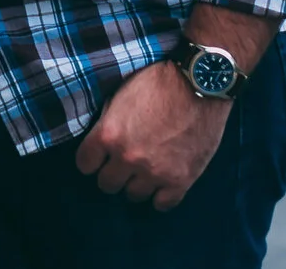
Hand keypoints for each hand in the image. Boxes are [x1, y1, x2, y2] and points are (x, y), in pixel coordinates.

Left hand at [73, 59, 229, 210]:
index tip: (100, 157)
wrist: (200, 83)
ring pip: (133, 195)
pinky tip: (163, 182)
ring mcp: (154, 172)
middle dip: (113, 173)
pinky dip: (161, 195)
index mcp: (110, 134)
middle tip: (125, 162)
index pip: (85, 164)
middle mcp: (128, 158)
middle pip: (107, 184)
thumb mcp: (122, 93)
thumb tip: (101, 138)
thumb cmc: (160, 81)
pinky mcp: (181, 180)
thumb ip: (108, 120)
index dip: (92, 159)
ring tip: (146, 169)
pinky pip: (162, 204)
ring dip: (137, 183)